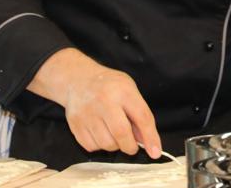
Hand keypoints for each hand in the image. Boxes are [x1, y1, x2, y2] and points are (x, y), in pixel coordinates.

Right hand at [27, 48, 161, 158]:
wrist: (78, 79)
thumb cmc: (109, 86)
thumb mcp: (129, 91)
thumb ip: (139, 114)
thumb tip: (146, 141)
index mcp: (123, 91)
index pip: (142, 117)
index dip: (151, 137)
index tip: (155, 152)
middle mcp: (104, 101)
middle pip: (121, 134)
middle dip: (130, 147)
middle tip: (131, 145)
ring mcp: (87, 112)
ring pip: (106, 144)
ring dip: (114, 145)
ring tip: (113, 133)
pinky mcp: (75, 123)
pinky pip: (92, 146)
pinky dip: (100, 145)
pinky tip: (100, 133)